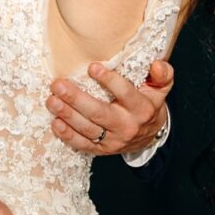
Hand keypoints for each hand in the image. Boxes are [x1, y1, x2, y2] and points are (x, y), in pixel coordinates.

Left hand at [49, 57, 173, 157]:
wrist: (150, 135)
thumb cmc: (150, 104)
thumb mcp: (161, 87)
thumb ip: (163, 74)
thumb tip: (156, 65)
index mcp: (142, 108)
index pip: (125, 93)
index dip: (109, 80)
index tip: (92, 67)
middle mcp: (127, 126)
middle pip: (99, 113)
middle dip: (76, 99)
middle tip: (58, 85)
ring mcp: (114, 140)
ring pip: (88, 129)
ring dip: (67, 115)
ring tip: (52, 100)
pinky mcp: (102, 150)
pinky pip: (83, 145)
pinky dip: (68, 135)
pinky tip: (56, 123)